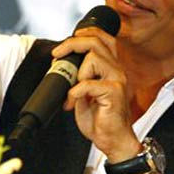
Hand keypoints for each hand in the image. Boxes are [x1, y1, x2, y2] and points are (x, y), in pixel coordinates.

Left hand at [51, 27, 140, 162]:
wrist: (111, 139)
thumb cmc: (99, 118)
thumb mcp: (84, 91)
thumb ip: (78, 76)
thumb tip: (61, 63)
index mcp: (110, 66)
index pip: (102, 37)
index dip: (82, 35)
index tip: (63, 47)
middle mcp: (116, 69)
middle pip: (96, 41)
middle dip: (71, 44)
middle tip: (57, 55)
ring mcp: (117, 79)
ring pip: (93, 58)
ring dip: (76, 73)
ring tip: (73, 90)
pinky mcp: (114, 92)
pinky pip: (87, 83)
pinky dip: (74, 93)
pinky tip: (73, 103)